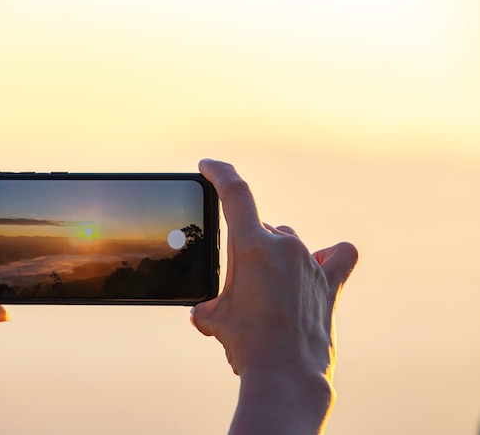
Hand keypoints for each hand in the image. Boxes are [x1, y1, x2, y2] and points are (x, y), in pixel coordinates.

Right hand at [192, 159, 357, 433]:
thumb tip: (203, 310)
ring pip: (286, 241)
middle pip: (259, 227)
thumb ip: (207, 305)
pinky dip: (326, 256)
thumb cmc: (248, 344)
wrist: (286, 373)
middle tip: (237, 281)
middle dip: (245, 247)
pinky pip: (336, 256)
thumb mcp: (214, 320)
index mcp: (252, 245)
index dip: (219, 172)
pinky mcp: (329, 281)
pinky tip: (320, 262)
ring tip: (266, 291)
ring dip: (273, 255)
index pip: (235, 191)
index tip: (208, 166)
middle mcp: (285, 245)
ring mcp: (310, 261)